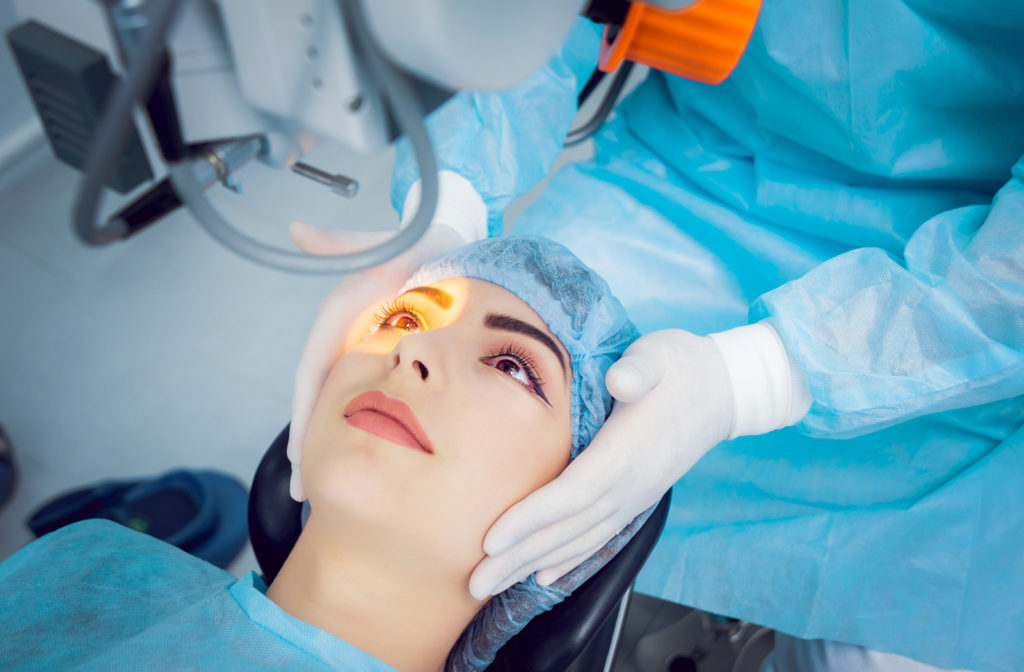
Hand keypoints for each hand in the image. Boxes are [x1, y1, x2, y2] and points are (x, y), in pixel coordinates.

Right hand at [286, 221, 465, 500]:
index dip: (307, 416)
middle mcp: (347, 337)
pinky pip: (369, 400)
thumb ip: (346, 244)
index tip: (299, 459)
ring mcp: (364, 350)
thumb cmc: (422, 242)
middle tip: (305, 494)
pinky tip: (366, 461)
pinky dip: (361, 431)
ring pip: (342, 406)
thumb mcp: (388, 244)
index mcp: (342, 316)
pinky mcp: (385, 358)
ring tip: (318, 491)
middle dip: (311, 447)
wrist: (451, 243)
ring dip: (329, 446)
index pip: (314, 374)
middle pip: (321, 400)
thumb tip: (298, 232)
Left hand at [468, 329, 735, 597]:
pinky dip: (567, 559)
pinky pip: (597, 537)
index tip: (491, 539)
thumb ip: (640, 368)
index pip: (572, 493)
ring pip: (578, 540)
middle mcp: (631, 485)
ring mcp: (634, 497)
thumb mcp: (660, 355)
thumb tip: (623, 379)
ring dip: (533, 564)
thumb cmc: (681, 367)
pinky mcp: (635, 498)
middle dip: (518, 556)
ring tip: (493, 585)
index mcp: (628, 451)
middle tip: (475, 583)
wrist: (724, 390)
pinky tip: (543, 575)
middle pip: (567, 529)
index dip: (531, 518)